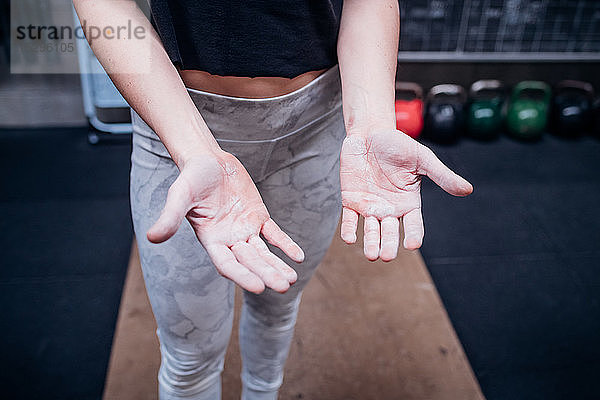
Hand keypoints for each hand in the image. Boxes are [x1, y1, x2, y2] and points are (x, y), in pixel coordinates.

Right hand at [146, 152, 303, 293]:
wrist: (208, 160)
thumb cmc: (191, 178)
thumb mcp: (179, 196)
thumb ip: (169, 217)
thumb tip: (152, 237)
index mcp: (211, 240)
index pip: (227, 264)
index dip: (242, 275)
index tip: (259, 287)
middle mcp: (229, 239)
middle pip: (249, 262)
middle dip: (266, 274)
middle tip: (283, 287)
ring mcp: (245, 229)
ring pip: (263, 253)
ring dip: (277, 265)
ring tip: (291, 280)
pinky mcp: (258, 217)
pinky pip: (274, 234)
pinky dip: (285, 244)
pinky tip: (298, 257)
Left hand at [340, 130, 472, 260]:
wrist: (369, 133)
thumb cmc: (398, 144)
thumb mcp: (422, 159)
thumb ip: (442, 175)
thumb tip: (468, 190)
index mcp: (409, 202)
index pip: (413, 224)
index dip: (413, 235)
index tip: (412, 245)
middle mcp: (390, 208)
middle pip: (391, 232)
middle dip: (388, 244)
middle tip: (387, 256)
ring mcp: (370, 206)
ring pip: (371, 230)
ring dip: (370, 243)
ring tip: (371, 255)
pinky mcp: (351, 200)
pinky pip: (349, 219)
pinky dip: (349, 230)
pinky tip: (349, 239)